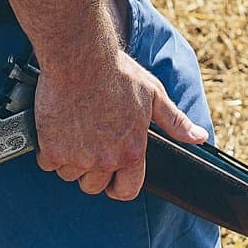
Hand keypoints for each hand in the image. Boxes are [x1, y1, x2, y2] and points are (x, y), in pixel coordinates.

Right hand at [33, 48, 207, 200]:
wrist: (79, 56)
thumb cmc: (116, 72)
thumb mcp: (154, 95)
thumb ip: (175, 122)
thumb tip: (199, 137)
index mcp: (131, 151)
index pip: (126, 191)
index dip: (118, 186)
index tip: (111, 177)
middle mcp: (105, 159)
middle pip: (94, 187)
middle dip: (91, 172)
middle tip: (89, 144)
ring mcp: (77, 156)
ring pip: (69, 175)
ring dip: (69, 160)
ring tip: (74, 133)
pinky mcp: (52, 149)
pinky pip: (47, 164)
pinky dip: (48, 151)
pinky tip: (57, 130)